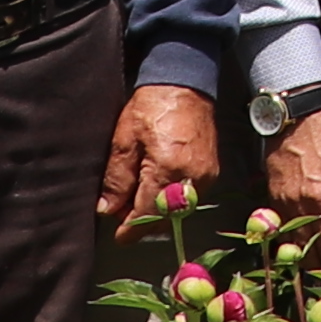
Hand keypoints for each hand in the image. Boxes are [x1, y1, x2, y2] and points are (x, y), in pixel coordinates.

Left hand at [102, 83, 218, 232]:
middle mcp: (192, 178)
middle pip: (166, 218)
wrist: (184, 84)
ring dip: (158, 213)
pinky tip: (156, 191)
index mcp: (167, 169)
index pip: (148, 214)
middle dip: (144, 222)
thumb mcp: (124, 141)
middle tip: (122, 217)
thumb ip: (117, 179)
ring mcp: (206, 176)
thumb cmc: (150, 106)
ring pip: (179, 211)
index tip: (119, 237)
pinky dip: (172, 201)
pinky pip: (190, 198)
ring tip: (137, 201)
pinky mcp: (212, 171)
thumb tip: (108, 209)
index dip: (132, 229)